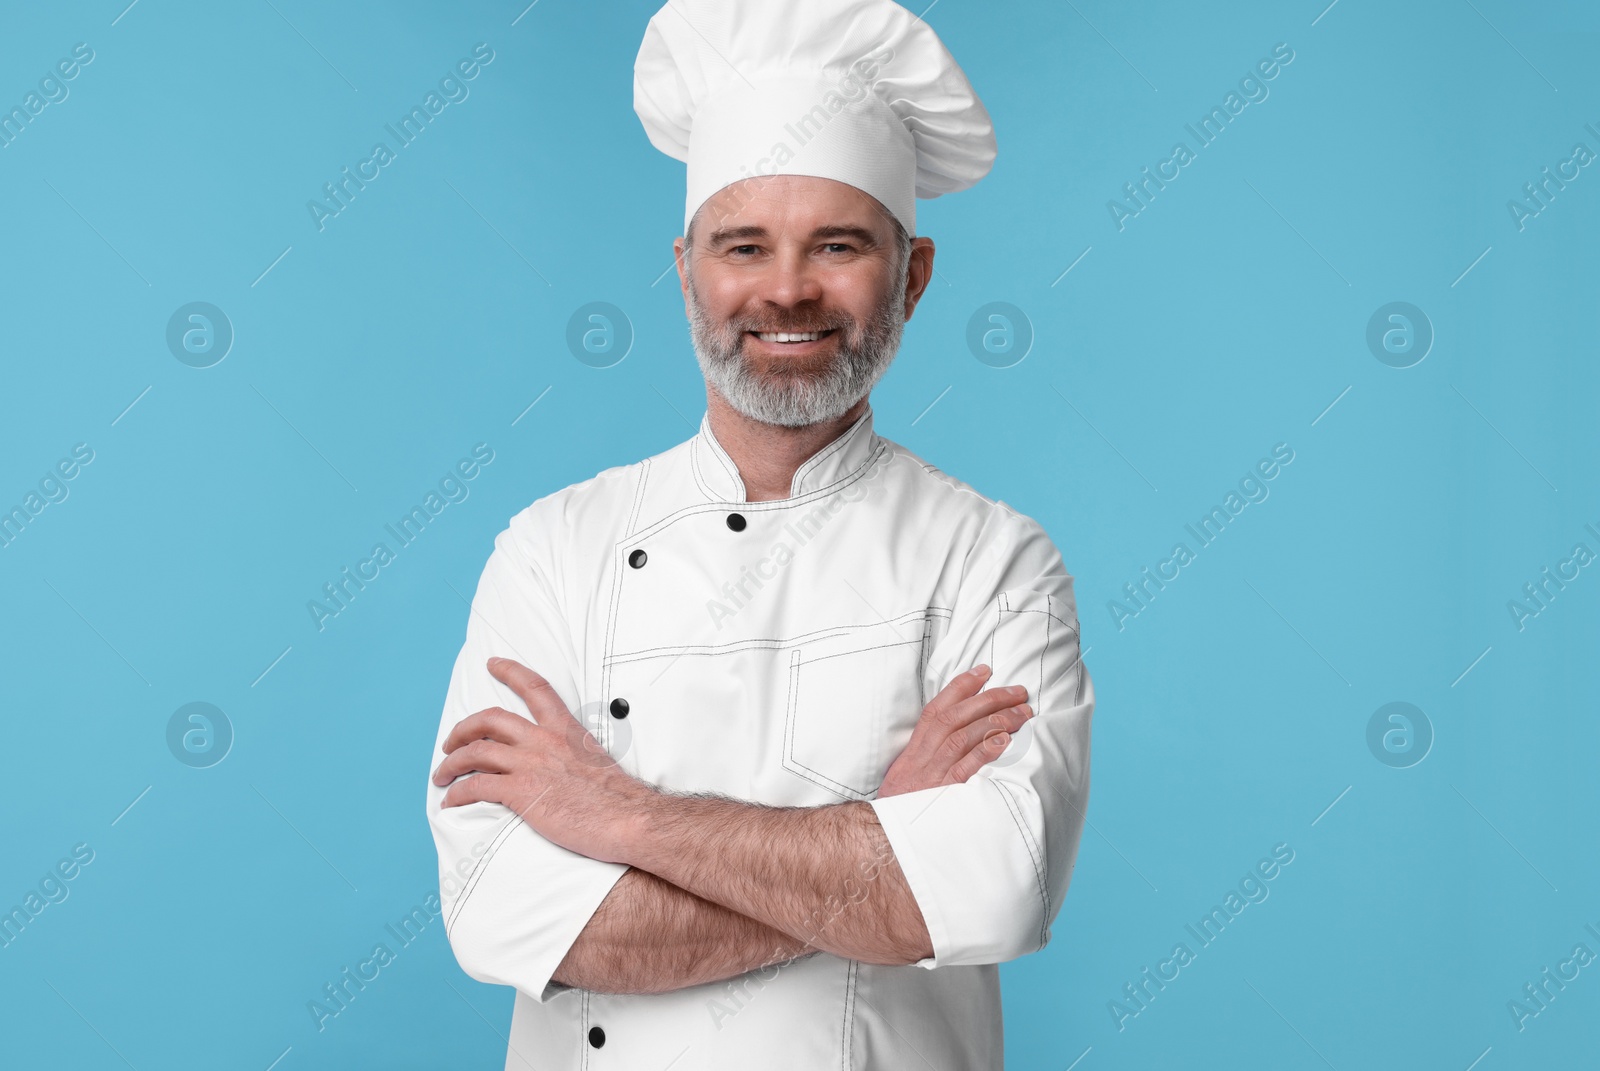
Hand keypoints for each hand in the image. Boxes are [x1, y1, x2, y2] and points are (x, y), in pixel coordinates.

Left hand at [431, 657, 647, 863]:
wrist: (628, 818)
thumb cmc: (618, 798)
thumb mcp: (596, 760)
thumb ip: (573, 755)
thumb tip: (562, 767)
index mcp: (565, 729)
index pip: (535, 688)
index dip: (510, 671)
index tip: (494, 664)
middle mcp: (544, 741)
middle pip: (490, 720)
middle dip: (462, 729)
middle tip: (450, 743)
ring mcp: (531, 765)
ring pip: (475, 752)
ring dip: (451, 763)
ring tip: (441, 775)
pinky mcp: (521, 792)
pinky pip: (476, 787)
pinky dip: (457, 793)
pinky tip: (451, 801)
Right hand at [877, 666, 1030, 797]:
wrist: (882, 836)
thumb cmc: (902, 808)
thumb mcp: (908, 776)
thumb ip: (929, 757)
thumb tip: (959, 737)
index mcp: (914, 751)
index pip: (937, 708)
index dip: (961, 686)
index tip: (984, 671)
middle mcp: (923, 757)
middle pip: (956, 716)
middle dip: (989, 698)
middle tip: (1018, 691)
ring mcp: (933, 774)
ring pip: (964, 736)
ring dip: (996, 720)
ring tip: (1023, 713)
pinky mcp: (944, 794)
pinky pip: (966, 767)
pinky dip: (986, 751)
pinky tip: (1006, 741)